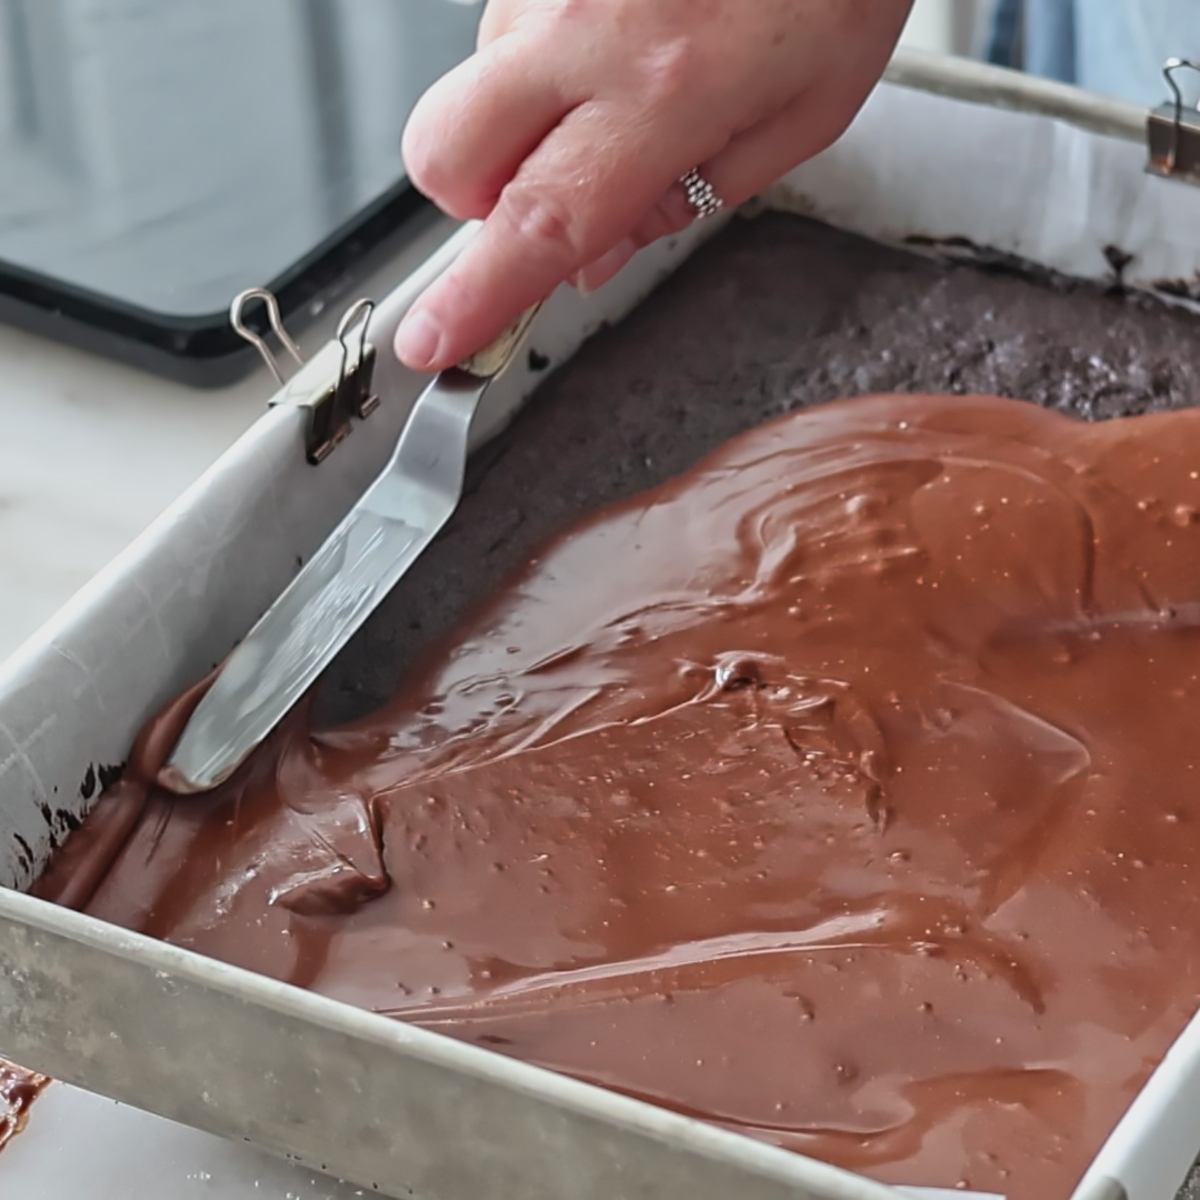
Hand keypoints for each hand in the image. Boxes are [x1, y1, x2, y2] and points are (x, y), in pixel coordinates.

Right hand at [395, 0, 913, 371]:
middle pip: (448, 152)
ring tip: (619, 77)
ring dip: (523, 112)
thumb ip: (684, 202)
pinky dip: (542, 50)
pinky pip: (502, 19)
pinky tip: (615, 27)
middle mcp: (588, 23)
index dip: (474, 297)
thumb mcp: (798, 120)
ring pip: (475, 83)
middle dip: (477, 200)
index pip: (541, 222)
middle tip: (549, 189)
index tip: (431, 340)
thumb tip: (591, 261)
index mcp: (667, 91)